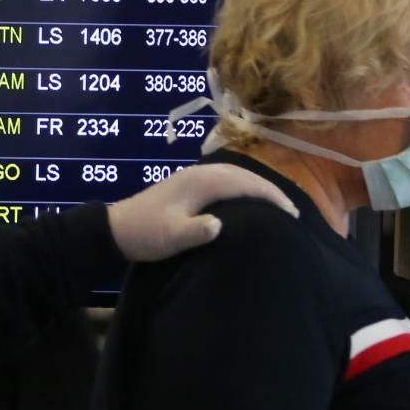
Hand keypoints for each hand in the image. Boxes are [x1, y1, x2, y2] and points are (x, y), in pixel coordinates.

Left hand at [106, 163, 297, 261]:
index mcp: (201, 182)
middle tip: (293, 212)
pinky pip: (226, 180)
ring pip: (236, 176)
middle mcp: (201, 173)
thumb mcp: (169, 237)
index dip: (270, 196)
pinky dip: (243, 187)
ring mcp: (195, 176)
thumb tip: (220, 226)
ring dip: (257, 187)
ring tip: (277, 206)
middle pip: (244, 176)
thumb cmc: (145, 234)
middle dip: (270, 190)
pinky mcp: (190, 185)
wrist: (116, 229)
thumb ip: (195, 231)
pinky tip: (247, 201)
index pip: (245, 184)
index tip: (292, 213)